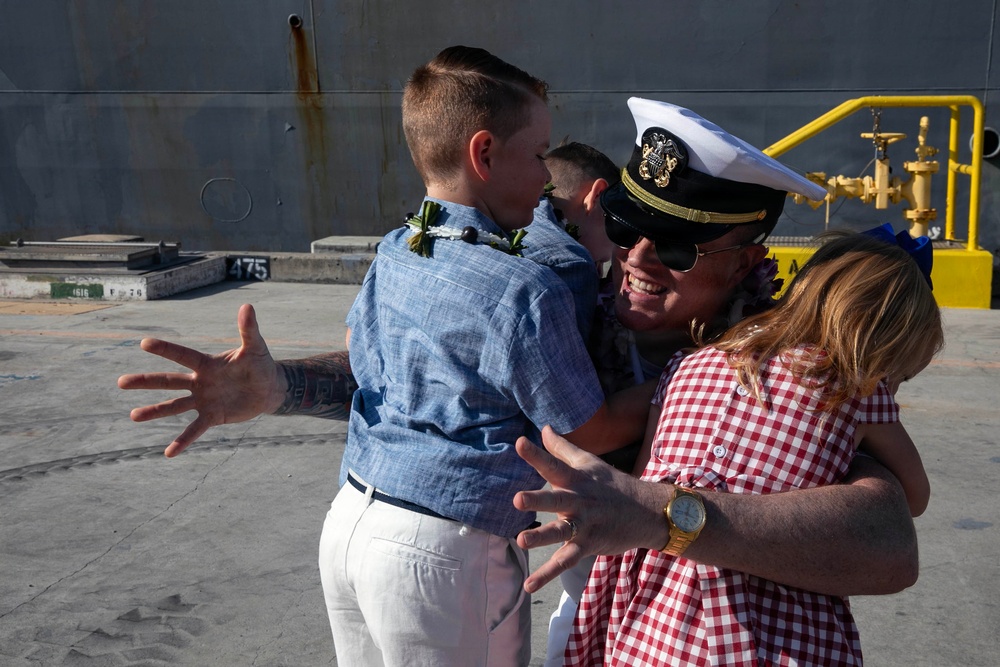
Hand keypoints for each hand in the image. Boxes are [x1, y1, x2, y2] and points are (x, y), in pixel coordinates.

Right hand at [117, 304, 283, 456]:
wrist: (269, 389)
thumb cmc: (260, 364)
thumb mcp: (255, 347)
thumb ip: (248, 329)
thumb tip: (247, 306)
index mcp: (207, 364)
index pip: (183, 355)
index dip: (166, 350)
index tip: (144, 343)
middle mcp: (200, 382)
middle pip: (169, 381)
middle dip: (145, 381)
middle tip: (120, 382)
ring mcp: (204, 400)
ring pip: (174, 406)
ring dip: (154, 411)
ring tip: (133, 416)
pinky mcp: (212, 416)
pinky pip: (194, 430)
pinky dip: (182, 441)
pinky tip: (168, 453)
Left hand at [513, 426, 670, 592]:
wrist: (648, 512)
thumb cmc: (612, 484)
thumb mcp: (589, 462)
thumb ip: (561, 448)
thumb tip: (543, 427)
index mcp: (577, 479)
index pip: (554, 464)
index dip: (537, 454)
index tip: (519, 443)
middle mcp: (579, 501)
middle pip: (556, 499)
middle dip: (537, 499)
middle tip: (517, 499)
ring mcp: (584, 525)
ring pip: (561, 532)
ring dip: (541, 537)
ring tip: (521, 542)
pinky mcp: (588, 545)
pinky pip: (565, 561)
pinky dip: (547, 575)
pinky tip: (529, 586)